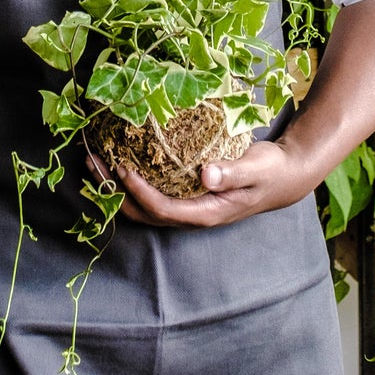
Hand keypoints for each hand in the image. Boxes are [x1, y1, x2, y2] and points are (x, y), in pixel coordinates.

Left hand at [105, 138, 314, 228]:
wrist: (282, 177)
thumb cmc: (269, 171)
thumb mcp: (255, 169)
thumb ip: (232, 173)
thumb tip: (206, 176)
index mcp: (206, 213)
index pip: (163, 210)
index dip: (139, 193)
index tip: (123, 169)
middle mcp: (191, 215)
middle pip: (143, 212)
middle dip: (114, 191)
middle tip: (92, 163)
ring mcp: (187, 208)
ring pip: (143, 205)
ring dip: (116, 187)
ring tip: (95, 161)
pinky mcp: (186, 196)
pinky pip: (151, 193)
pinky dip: (131, 180)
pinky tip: (120, 159)